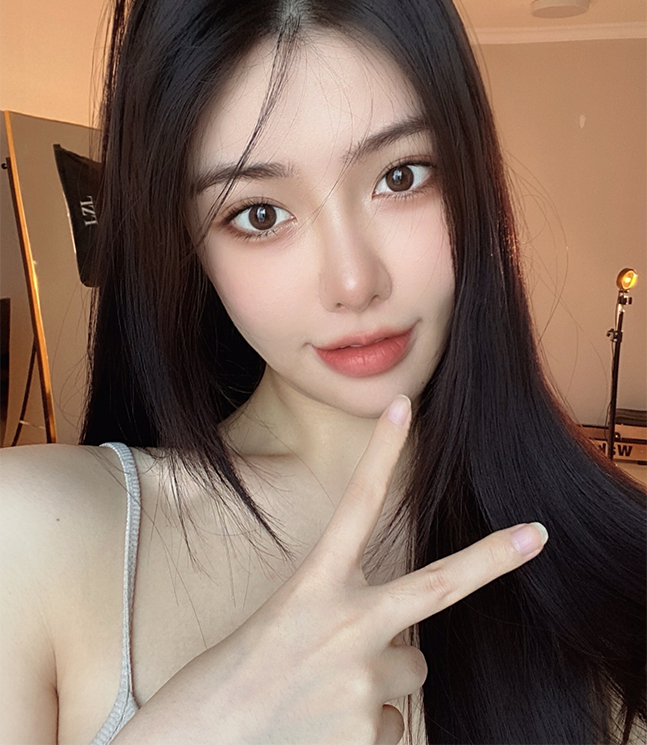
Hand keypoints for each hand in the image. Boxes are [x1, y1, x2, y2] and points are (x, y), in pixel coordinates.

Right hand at [114, 394, 547, 744]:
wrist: (200, 742)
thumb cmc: (233, 678)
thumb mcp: (285, 626)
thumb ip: (344, 624)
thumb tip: (405, 659)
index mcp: (313, 587)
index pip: (355, 506)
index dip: (382, 453)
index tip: (404, 407)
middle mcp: (345, 625)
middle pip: (438, 587)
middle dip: (492, 558)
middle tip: (537, 535)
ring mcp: (361, 679)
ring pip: (409, 667)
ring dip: (382, 677)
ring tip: (325, 695)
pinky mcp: (367, 732)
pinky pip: (394, 720)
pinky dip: (369, 726)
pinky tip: (324, 730)